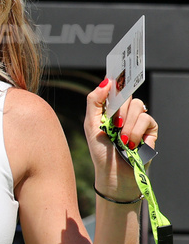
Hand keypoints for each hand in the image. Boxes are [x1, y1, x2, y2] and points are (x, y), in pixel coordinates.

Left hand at [84, 79, 156, 198]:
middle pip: (129, 96)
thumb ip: (95, 102)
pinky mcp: (151, 131)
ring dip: (128, 126)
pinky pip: (147, 121)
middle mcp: (126, 113)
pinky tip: (133, 145)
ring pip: (139, 107)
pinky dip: (137, 133)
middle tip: (115, 125)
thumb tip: (106, 81)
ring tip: (122, 141)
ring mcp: (139, 121)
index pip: (117, 89)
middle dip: (120, 110)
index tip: (120, 69)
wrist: (114, 174)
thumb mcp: (91, 125)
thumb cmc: (101, 151)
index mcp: (110, 109)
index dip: (119, 79)